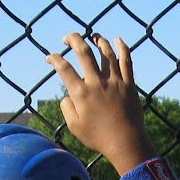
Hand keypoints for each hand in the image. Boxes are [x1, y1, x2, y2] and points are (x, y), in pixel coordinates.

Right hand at [45, 33, 153, 173]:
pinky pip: (126, 61)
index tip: (49, 57)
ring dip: (98, 40)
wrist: (126, 143)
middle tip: (68, 37)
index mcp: (81, 93)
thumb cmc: (99, 138)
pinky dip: (122, 48)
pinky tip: (118, 40)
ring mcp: (115, 82)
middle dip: (73, 39)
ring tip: (94, 36)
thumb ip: (67, 108)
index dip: (54, 59)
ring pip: (106, 53)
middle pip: (83, 52)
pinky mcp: (129, 84)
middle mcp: (97, 83)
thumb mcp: (74, 127)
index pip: (63, 68)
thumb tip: (68, 95)